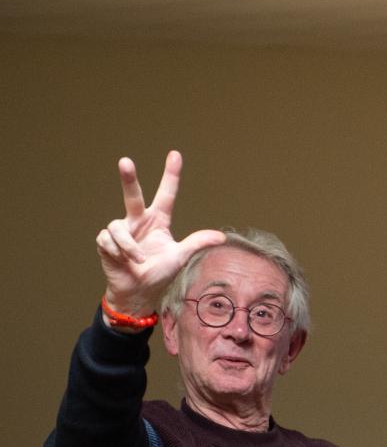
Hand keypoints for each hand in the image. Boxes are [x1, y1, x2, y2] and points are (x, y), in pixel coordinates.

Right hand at [95, 151, 224, 320]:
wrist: (138, 292)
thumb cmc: (160, 273)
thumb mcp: (180, 257)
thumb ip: (196, 243)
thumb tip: (221, 237)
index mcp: (158, 221)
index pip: (166, 194)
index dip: (170, 175)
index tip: (175, 154)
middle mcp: (138, 221)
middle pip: (133, 196)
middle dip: (128, 179)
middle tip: (125, 161)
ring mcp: (121, 230)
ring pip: (118, 227)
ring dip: (128, 246)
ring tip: (138, 261)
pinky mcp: (105, 240)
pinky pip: (108, 240)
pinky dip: (118, 253)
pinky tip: (121, 262)